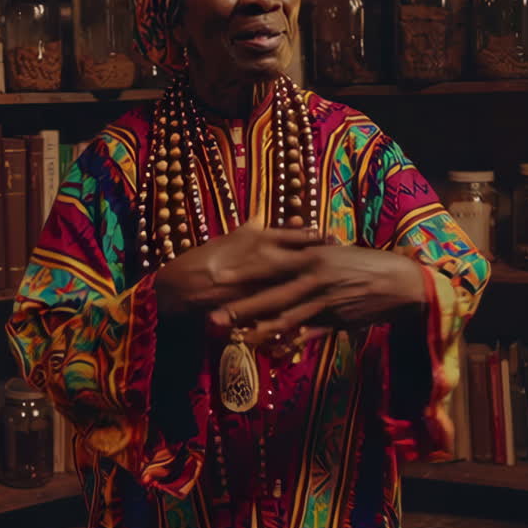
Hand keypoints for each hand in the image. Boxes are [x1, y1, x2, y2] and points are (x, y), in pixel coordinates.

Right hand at [153, 222, 323, 323]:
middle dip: (325, 258)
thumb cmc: (205, 258)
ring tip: (334, 284)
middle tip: (342, 257)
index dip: (318, 237)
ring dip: (317, 283)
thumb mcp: (229, 238)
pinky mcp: (261, 304)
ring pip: (299, 282)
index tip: (332, 238)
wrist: (184, 285)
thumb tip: (262, 215)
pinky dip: (297, 309)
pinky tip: (314, 313)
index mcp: (260, 239)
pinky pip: (283, 307)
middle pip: (306, 257)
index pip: (298, 235)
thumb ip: (249, 229)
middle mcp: (267, 257)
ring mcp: (267, 281)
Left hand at [209, 244, 426, 345]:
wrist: (400, 282)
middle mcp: (314, 279)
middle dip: (241, 308)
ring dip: (259, 331)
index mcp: (312, 256)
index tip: (218, 275)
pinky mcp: (336, 321)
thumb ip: (309, 253)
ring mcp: (325, 302)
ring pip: (286, 319)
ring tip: (236, 339)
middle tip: (214, 316)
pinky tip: (273, 353)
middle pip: (270, 295)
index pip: (271, 264)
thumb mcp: (335, 251)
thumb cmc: (366, 262)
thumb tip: (290, 248)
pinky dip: (289, 345)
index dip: (243, 272)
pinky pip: (308, 336)